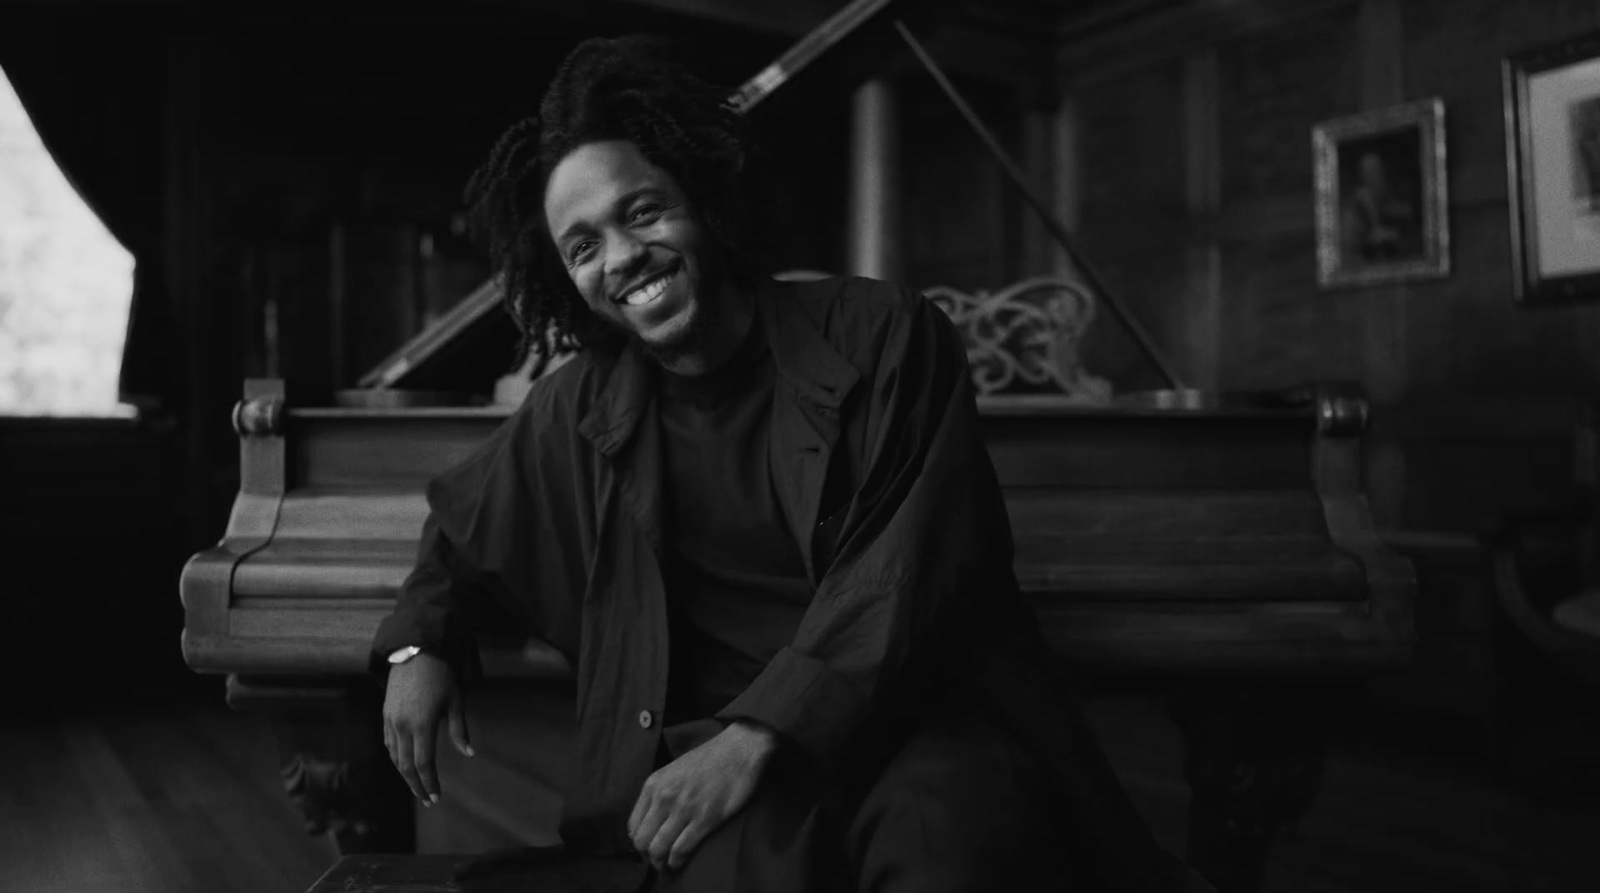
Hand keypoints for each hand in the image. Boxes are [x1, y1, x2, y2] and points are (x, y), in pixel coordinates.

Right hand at [382, 651, 473, 805]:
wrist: (415, 650)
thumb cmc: (441, 674)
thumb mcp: (456, 701)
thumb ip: (459, 730)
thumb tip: (469, 754)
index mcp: (422, 724)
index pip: (423, 763)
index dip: (429, 782)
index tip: (436, 796)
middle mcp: (402, 726)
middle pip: (406, 766)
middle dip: (416, 785)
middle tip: (427, 799)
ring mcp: (390, 720)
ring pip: (395, 756)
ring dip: (405, 774)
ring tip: (417, 785)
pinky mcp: (385, 714)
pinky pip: (388, 743)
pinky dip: (396, 757)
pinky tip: (404, 763)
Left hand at [628, 721, 778, 871]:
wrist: (739, 749)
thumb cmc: (710, 759)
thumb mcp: (674, 770)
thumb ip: (661, 791)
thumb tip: (654, 818)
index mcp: (654, 785)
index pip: (633, 826)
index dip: (639, 843)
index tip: (648, 848)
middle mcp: (664, 797)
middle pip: (642, 841)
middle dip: (648, 856)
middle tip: (658, 861)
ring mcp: (683, 809)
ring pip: (658, 849)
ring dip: (661, 863)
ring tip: (668, 865)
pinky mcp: (705, 819)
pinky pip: (681, 849)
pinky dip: (677, 862)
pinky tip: (680, 863)